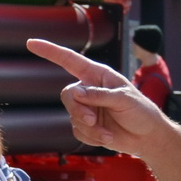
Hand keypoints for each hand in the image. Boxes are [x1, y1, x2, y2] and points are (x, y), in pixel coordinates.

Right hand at [28, 38, 170, 153]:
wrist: (148, 137)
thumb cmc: (141, 112)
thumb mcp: (124, 99)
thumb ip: (99, 95)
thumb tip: (76, 93)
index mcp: (98, 76)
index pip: (70, 61)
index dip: (50, 52)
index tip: (31, 43)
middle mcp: (89, 90)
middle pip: (67, 96)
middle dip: (78, 109)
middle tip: (92, 118)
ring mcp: (87, 109)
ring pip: (73, 116)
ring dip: (90, 128)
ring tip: (108, 132)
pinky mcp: (87, 126)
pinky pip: (78, 132)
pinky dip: (92, 137)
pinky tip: (108, 137)